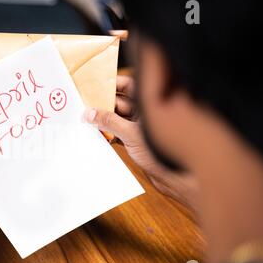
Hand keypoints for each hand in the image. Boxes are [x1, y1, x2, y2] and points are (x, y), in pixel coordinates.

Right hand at [84, 76, 197, 208]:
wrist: (175, 177)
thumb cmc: (164, 153)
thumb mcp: (131, 135)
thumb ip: (110, 122)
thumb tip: (91, 114)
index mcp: (150, 104)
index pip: (129, 86)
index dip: (113, 85)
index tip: (96, 86)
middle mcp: (146, 113)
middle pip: (121, 102)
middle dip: (104, 105)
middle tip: (87, 108)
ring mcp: (141, 127)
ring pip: (119, 118)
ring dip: (106, 120)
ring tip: (90, 122)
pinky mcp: (137, 140)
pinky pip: (119, 131)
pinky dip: (110, 133)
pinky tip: (100, 135)